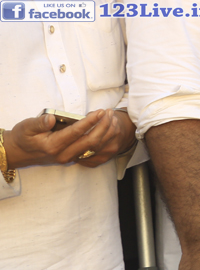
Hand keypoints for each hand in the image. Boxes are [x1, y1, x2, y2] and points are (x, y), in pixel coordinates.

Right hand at [5, 109, 134, 169]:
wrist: (18, 153)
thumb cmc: (23, 137)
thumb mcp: (26, 127)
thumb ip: (39, 123)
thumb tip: (51, 119)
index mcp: (53, 146)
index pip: (76, 133)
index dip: (90, 122)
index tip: (100, 111)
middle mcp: (63, 155)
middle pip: (90, 142)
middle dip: (103, 126)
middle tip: (109, 112)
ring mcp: (69, 158)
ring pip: (94, 147)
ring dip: (105, 132)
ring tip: (111, 117)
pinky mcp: (72, 157)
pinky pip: (92, 150)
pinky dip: (102, 139)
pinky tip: (107, 127)